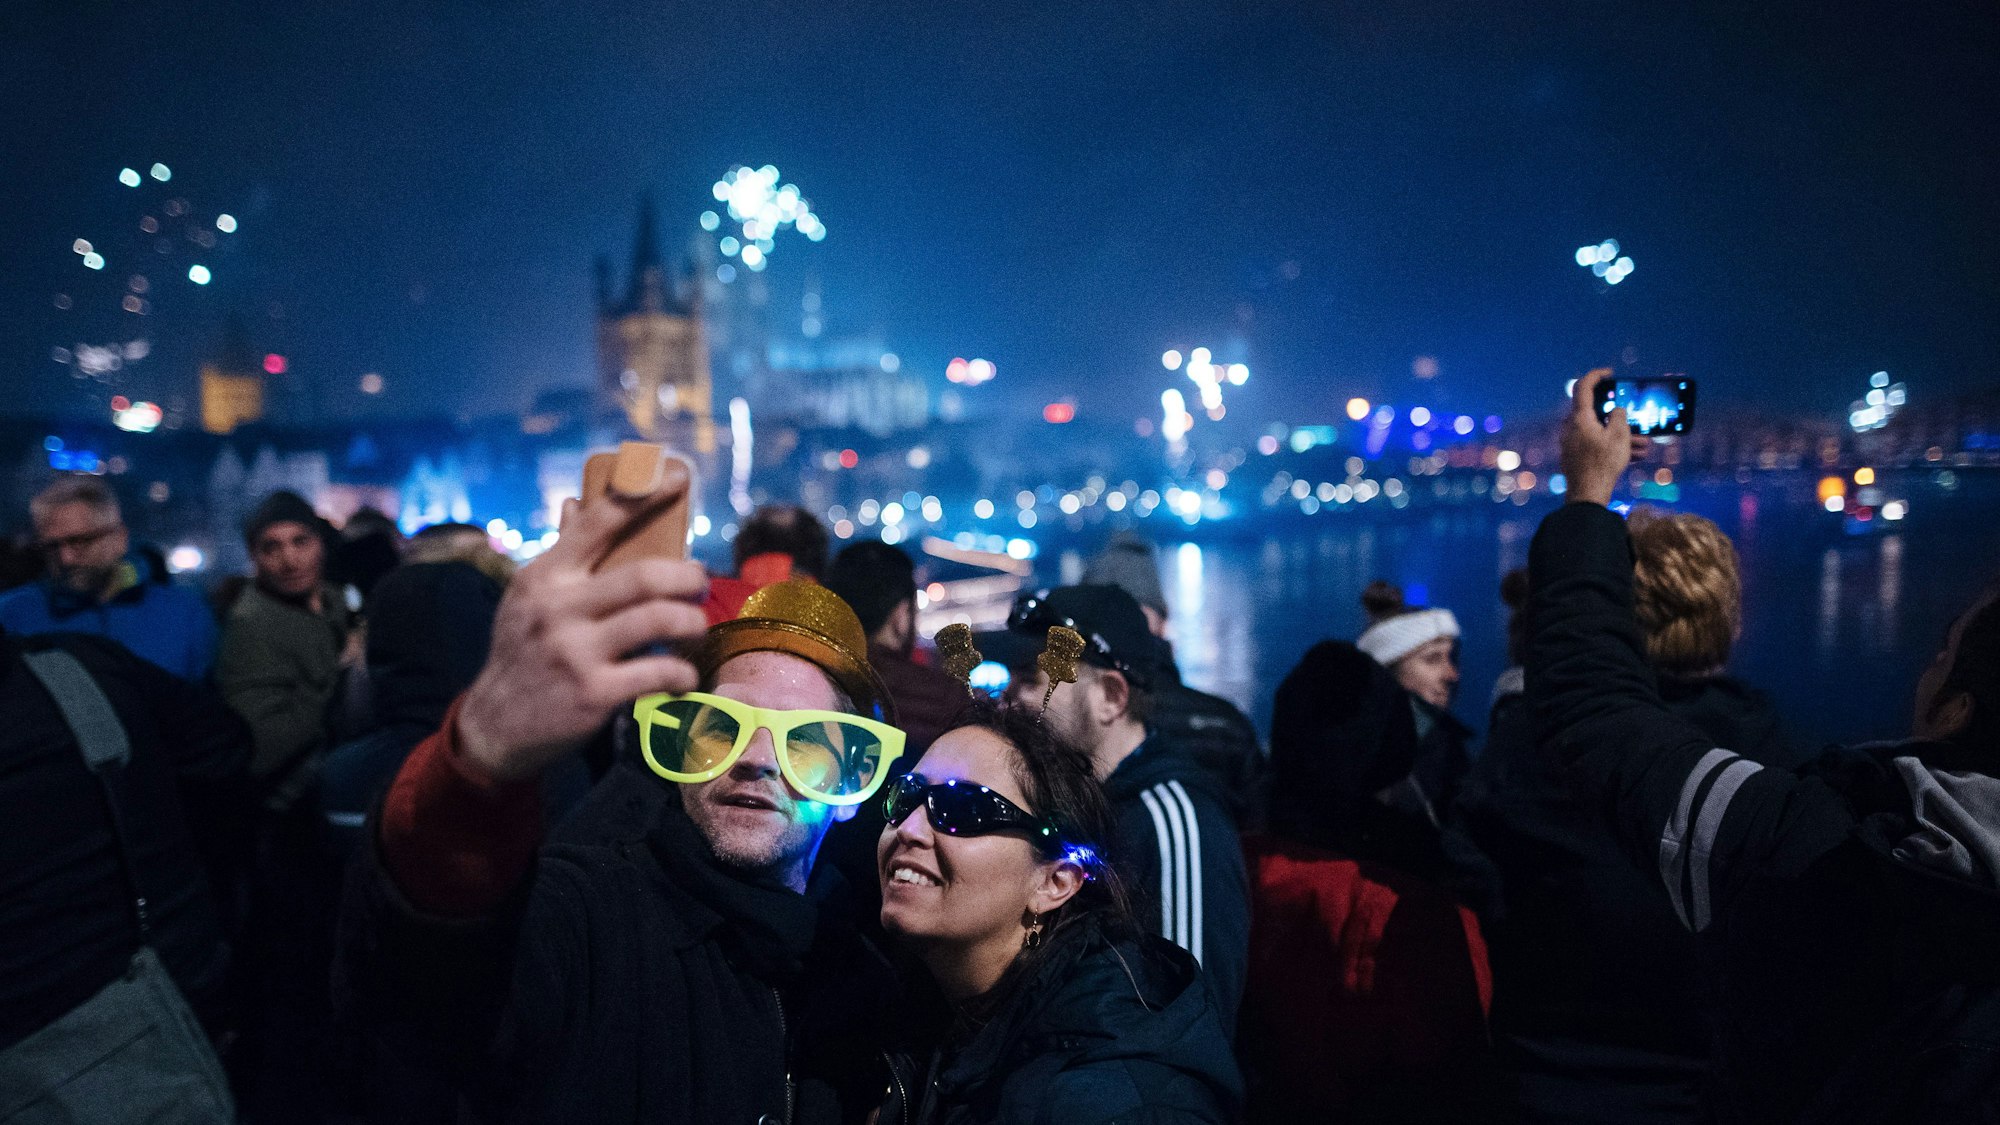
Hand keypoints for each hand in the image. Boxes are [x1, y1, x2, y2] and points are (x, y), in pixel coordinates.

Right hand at [456, 468, 708, 782]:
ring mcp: (575, 651)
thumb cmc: (523, 653)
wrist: (494, 725)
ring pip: (658, 620)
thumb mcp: (529, 600)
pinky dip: (682, 673)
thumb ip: (561, 557)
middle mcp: (558, 608)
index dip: (644, 496)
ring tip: (696, 626)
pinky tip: (684, 676)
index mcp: (545, 576)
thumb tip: (576, 503)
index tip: (678, 478)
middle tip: (700, 581)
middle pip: (644, 576)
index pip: (598, 522)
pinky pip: (658, 672)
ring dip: (692, 621)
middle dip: (687, 576)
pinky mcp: (593, 693)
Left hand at [1561, 369, 1651, 507]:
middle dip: (1620, 418)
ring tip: (1644, 445)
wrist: (1587, 496)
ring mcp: (1571, 443)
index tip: (1609, 373)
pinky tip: (1634, 455)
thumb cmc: (1602, 464)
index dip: (1596, 376)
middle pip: (1596, 413)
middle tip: (1637, 421)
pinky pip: (1596, 445)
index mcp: (1579, 418)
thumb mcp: (1619, 436)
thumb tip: (1616, 411)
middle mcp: (1571, 428)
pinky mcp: (1575, 456)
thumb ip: (1620, 416)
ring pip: (1600, 432)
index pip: (1583, 387)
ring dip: (1622, 436)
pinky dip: (1613, 446)